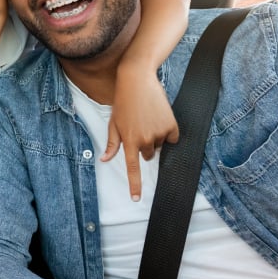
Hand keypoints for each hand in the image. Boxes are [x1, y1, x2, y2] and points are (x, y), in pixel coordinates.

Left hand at [103, 64, 178, 200]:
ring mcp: (158, 133)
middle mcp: (144, 140)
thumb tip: (105, 159)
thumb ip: (112, 144)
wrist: (138, 80)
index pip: (132, 168)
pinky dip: (168, 131)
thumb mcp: (114, 123)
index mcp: (128, 140)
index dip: (135, 185)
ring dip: (156, 136)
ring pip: (160, 145)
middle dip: (144, 145)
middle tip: (140, 125)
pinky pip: (172, 138)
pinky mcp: (171, 126)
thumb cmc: (123, 102)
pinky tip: (160, 117)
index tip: (136, 199)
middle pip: (148, 154)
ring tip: (148, 117)